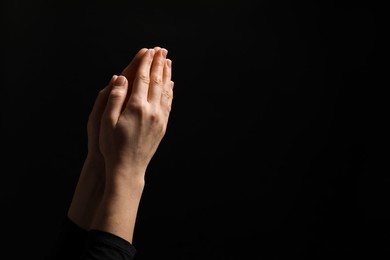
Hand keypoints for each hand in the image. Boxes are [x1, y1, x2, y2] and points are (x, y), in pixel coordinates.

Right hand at [100, 48, 173, 180]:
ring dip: (167, 75)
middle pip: (157, 82)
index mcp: (136, 107)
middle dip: (158, 64)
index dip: (145, 63)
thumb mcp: (106, 121)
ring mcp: (159, 119)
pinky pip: (169, 104)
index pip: (143, 79)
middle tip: (161, 50)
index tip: (148, 50)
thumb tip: (120, 77)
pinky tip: (170, 85)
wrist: (128, 168)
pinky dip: (170, 91)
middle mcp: (151, 111)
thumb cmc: (112, 145)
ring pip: (166, 91)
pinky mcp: (163, 126)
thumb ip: (114, 97)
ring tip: (168, 62)